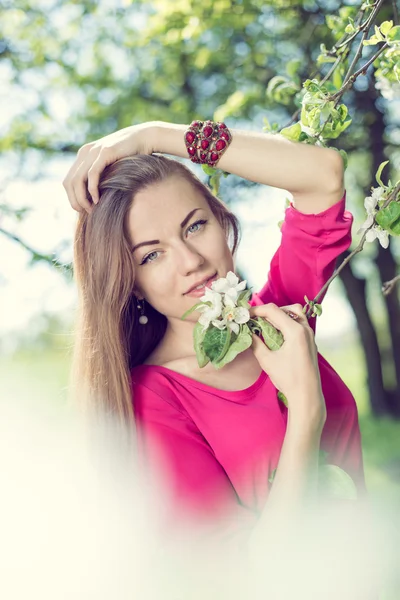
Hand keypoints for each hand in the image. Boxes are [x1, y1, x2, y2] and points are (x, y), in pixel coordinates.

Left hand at [62, 122, 157, 212]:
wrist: (145, 138)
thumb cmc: (131, 156)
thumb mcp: (111, 166)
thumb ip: (100, 175)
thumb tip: (93, 196)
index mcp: (83, 155)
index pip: (68, 181)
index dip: (72, 198)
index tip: (84, 209)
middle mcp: (85, 152)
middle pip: (69, 182)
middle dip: (75, 201)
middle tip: (87, 212)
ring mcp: (93, 151)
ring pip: (77, 180)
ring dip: (82, 198)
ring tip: (91, 208)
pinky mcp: (104, 152)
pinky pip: (92, 174)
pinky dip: (92, 189)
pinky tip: (98, 199)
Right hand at [249, 303, 325, 426]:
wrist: (307, 394)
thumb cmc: (288, 378)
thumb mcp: (267, 360)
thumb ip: (255, 343)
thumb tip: (247, 332)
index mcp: (295, 331)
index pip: (273, 311)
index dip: (257, 310)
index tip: (245, 315)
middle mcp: (305, 328)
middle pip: (285, 309)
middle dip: (268, 312)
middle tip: (255, 320)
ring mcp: (310, 334)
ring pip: (295, 314)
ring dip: (280, 315)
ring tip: (267, 325)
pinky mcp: (310, 341)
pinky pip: (299, 323)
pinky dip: (287, 323)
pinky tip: (277, 334)